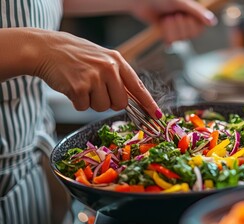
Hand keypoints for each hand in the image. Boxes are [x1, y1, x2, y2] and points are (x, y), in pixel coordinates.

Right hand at [30, 29, 160, 117]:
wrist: (47, 49)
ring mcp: (94, 77)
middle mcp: (109, 68)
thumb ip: (118, 76)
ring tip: (82, 85)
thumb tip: (132, 100)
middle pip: (120, 103)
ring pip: (102, 107)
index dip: (148, 103)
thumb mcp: (103, 59)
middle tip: (96, 90)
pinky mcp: (79, 87)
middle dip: (109, 103)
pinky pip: (84, 108)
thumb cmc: (76, 56)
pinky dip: (77, 102)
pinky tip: (72, 87)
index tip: (156, 115)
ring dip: (91, 102)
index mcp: (117, 61)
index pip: (138, 86)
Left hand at [129, 0, 216, 43]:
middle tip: (172, 15)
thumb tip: (212, 22)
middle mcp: (187, 22)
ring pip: (180, 39)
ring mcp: (176, 29)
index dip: (191, 24)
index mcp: (193, 14)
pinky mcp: (167, 34)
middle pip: (190, 36)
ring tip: (165, 19)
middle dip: (179, 26)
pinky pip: (171, 42)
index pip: (199, 29)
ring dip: (171, 29)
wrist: (141, 1)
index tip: (183, 14)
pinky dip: (167, 36)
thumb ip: (197, 12)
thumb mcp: (181, 3)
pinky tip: (163, 29)